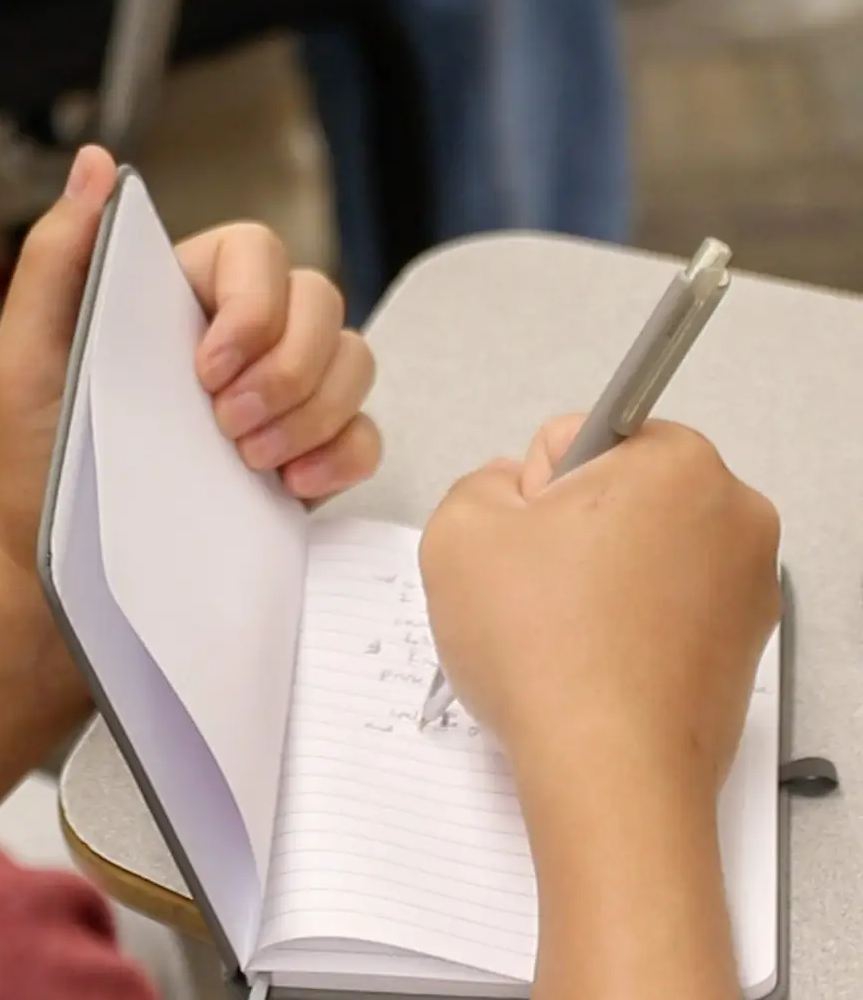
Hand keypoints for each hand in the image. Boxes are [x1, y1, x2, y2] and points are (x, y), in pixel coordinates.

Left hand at [0, 146, 381, 570]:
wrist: (58, 558)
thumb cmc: (38, 450)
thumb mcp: (26, 353)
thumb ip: (57, 256)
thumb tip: (94, 162)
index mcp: (181, 292)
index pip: (256, 251)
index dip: (253, 305)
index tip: (207, 369)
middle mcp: (242, 331)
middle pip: (321, 299)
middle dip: (288, 368)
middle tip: (225, 424)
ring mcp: (281, 392)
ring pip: (354, 359)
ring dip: (312, 411)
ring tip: (246, 460)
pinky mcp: (306, 452)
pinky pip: (366, 431)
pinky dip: (340, 454)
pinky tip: (288, 484)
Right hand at [420, 417, 780, 793]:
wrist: (608, 772)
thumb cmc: (547, 655)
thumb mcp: (458, 530)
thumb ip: (480, 481)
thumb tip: (512, 493)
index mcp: (676, 461)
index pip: (576, 436)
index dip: (533, 490)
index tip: (532, 537)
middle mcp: (733, 513)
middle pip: (616, 493)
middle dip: (568, 532)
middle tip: (537, 590)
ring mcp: (749, 584)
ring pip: (639, 552)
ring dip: (596, 580)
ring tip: (564, 635)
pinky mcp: (743, 644)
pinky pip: (664, 606)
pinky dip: (627, 624)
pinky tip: (591, 662)